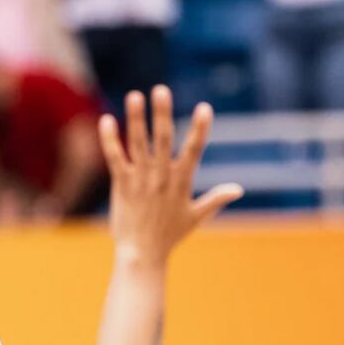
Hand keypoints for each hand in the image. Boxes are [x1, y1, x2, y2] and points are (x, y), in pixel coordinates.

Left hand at [101, 88, 242, 265]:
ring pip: (137, 144)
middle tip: (161, 90)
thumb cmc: (170, 235)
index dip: (200, 129)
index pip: (194, 150)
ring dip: (135, 119)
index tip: (206, 108)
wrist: (142, 254)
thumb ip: (215, 199)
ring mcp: (140, 180)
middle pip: (163, 140)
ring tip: (134, 96)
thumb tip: (238, 189)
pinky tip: (105, 120)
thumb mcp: (196, 217)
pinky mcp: (122, 185)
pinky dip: (109, 140)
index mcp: (181, 182)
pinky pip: (115, 158)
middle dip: (162, 114)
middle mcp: (161, 177)